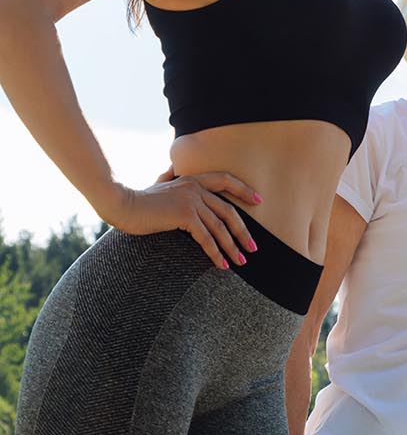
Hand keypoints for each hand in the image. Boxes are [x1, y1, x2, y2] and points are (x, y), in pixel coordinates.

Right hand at [104, 169, 261, 269]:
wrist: (119, 204)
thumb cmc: (136, 199)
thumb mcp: (157, 184)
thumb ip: (168, 178)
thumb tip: (171, 170)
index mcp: (192, 179)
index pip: (225, 180)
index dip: (244, 190)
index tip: (259, 200)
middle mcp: (195, 187)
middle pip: (229, 210)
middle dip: (243, 231)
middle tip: (254, 248)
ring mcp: (191, 200)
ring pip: (220, 227)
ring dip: (232, 247)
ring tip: (241, 261)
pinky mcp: (185, 214)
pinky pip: (206, 237)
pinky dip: (215, 252)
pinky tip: (221, 264)